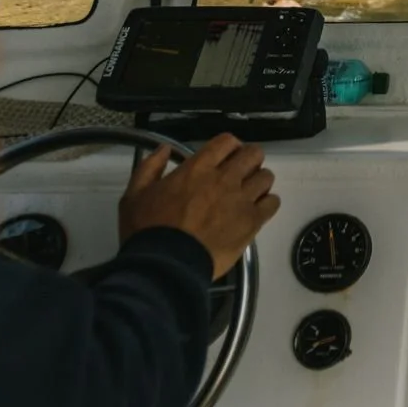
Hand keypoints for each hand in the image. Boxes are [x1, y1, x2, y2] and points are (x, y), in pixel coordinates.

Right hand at [119, 134, 279, 277]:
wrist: (166, 265)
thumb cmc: (148, 230)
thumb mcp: (134, 195)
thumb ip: (149, 168)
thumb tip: (163, 149)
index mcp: (197, 167)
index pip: (227, 141)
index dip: (230, 146)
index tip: (225, 157)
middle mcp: (224, 178)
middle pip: (253, 154)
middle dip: (249, 160)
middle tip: (240, 174)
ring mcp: (242, 199)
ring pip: (266, 177)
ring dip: (259, 182)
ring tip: (249, 194)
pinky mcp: (252, 222)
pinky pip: (273, 203)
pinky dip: (267, 204)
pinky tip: (256, 211)